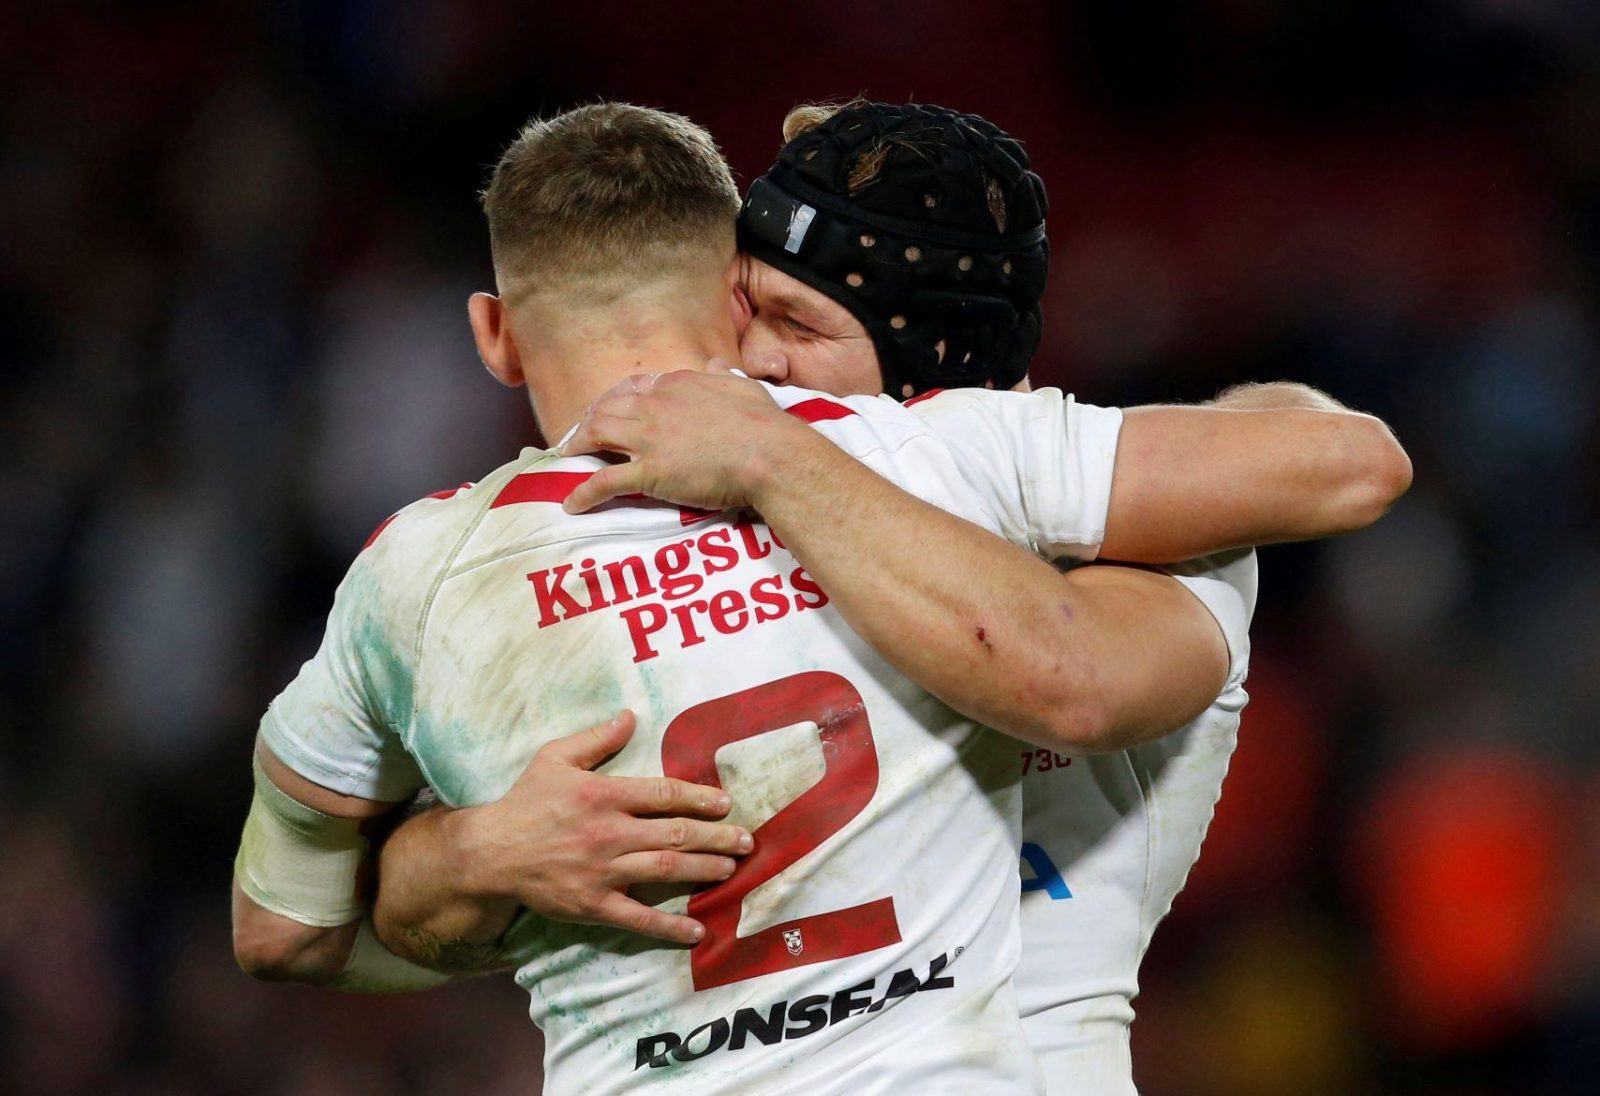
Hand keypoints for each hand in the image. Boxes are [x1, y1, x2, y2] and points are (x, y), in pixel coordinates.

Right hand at [452, 710, 752, 944]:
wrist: (490, 853)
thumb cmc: (526, 801)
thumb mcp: (555, 758)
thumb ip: (596, 739)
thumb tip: (630, 716)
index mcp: (602, 794)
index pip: (662, 794)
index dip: (699, 798)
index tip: (726, 804)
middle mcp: (607, 832)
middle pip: (674, 833)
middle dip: (716, 837)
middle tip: (746, 841)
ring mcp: (602, 871)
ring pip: (665, 869)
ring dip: (704, 870)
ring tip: (733, 870)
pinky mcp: (593, 905)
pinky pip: (638, 918)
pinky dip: (669, 926)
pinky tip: (698, 929)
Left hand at [559, 366, 811, 513]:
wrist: (768, 454)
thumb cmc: (763, 423)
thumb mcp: (743, 385)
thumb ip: (723, 373)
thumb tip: (716, 362)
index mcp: (678, 384)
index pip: (636, 388)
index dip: (619, 399)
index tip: (612, 409)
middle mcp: (655, 406)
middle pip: (608, 407)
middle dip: (589, 420)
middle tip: (580, 435)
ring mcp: (649, 439)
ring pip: (597, 434)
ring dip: (577, 445)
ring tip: (568, 458)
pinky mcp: (649, 472)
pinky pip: (604, 482)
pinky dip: (583, 493)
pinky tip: (571, 504)